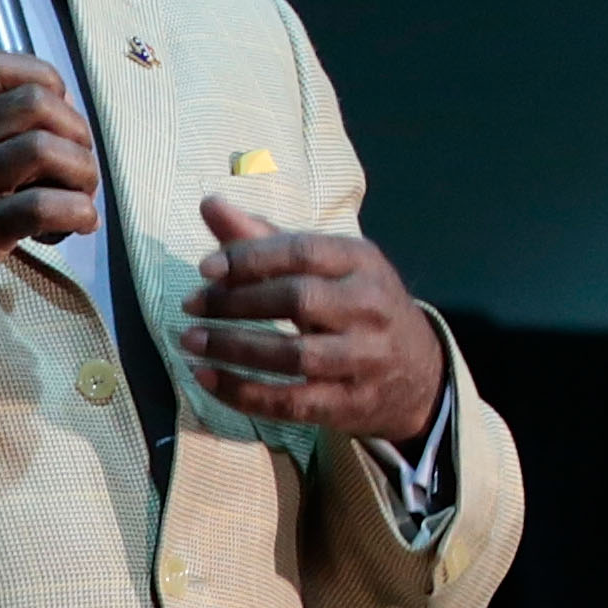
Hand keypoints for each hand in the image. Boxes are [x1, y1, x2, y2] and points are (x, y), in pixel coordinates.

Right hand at [0, 50, 98, 349]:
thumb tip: (39, 128)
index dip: (46, 82)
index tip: (55, 116)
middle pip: (37, 103)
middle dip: (77, 132)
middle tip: (76, 167)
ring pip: (46, 149)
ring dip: (82, 174)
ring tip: (78, 199)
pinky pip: (43, 207)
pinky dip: (76, 214)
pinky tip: (73, 228)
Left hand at [176, 198, 446, 440]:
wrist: (418, 372)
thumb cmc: (355, 306)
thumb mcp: (325, 266)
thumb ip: (265, 239)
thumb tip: (210, 205)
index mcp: (362, 262)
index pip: (303, 252)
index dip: (251, 258)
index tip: (205, 268)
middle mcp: (370, 307)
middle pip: (297, 300)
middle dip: (235, 303)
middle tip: (190, 306)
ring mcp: (365, 358)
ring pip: (293, 355)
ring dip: (233, 349)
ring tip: (190, 341)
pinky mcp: (351, 403)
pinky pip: (291, 402)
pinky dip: (243, 393)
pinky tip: (206, 379)